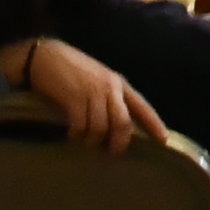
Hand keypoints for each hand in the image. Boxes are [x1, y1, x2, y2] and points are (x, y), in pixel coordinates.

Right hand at [11, 38, 157, 149]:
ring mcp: (92, 92)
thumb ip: (108, 97)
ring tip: (84, 143)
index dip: (154, 125)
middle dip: (119, 143)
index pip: (142, 106)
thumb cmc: (72, 69)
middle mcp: (110, 87)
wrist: (46, 56)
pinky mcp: (74, 98)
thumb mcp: (98, 79)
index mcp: (119, 83)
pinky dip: (77, 136)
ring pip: (101, 128)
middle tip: (112, 153)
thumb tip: (115, 126)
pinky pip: (81, 126)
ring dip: (92, 141)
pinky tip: (71, 136)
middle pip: (123, 123)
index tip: (164, 141)